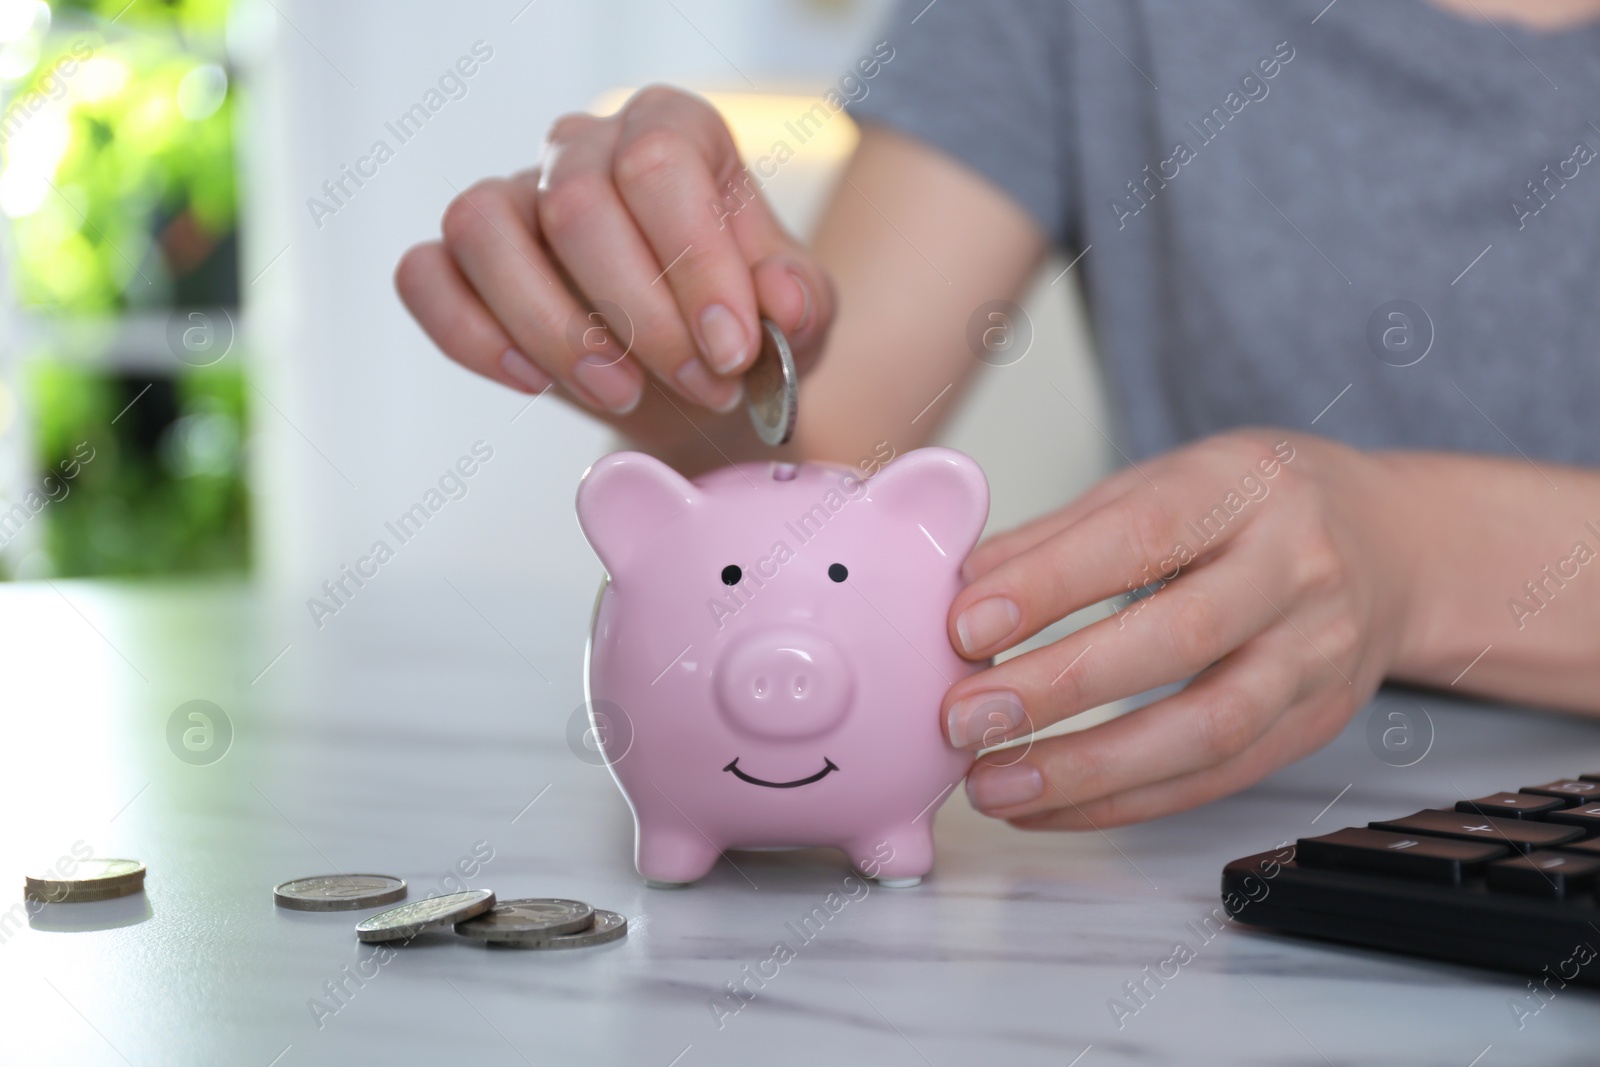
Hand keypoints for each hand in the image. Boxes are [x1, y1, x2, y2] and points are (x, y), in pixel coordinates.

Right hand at [394, 85, 834, 426]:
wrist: (698, 376)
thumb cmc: (743, 326)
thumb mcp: (798, 316)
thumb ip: (801, 301)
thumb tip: (782, 304)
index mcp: (672, 129)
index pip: (659, 162)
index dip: (694, 263)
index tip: (732, 351)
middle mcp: (583, 147)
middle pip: (575, 206)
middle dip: (644, 318)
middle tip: (702, 388)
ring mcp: (512, 198)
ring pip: (482, 229)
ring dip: (554, 329)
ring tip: (623, 391)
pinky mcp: (460, 260)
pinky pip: (424, 275)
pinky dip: (470, 335)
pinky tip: (534, 382)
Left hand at [941, 430, 1419, 828]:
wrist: (1389, 544)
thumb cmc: (1253, 507)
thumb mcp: (1162, 483)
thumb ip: (1061, 534)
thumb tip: (958, 587)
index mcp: (1243, 488)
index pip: (1142, 536)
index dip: (1049, 585)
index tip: (964, 625)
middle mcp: (1297, 569)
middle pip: (1182, 639)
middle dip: (1062, 687)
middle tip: (965, 719)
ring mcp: (1317, 654)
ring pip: (1210, 728)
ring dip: (1090, 770)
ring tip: (994, 784)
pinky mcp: (1317, 724)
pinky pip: (1217, 778)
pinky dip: (1125, 802)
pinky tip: (1050, 806)